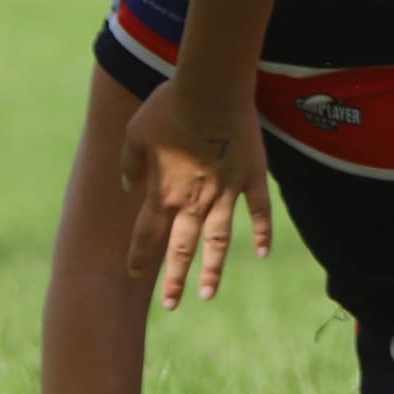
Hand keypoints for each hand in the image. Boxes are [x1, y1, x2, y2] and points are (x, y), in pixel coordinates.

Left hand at [117, 78, 273, 309]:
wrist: (210, 89)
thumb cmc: (169, 106)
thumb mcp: (135, 133)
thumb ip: (130, 164)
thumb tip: (129, 186)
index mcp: (163, 191)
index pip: (147, 234)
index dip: (140, 257)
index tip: (134, 275)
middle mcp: (194, 199)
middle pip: (182, 248)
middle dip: (175, 279)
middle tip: (172, 304)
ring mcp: (225, 191)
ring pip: (219, 240)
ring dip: (213, 269)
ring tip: (208, 294)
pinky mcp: (251, 176)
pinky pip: (260, 211)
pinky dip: (263, 233)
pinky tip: (263, 253)